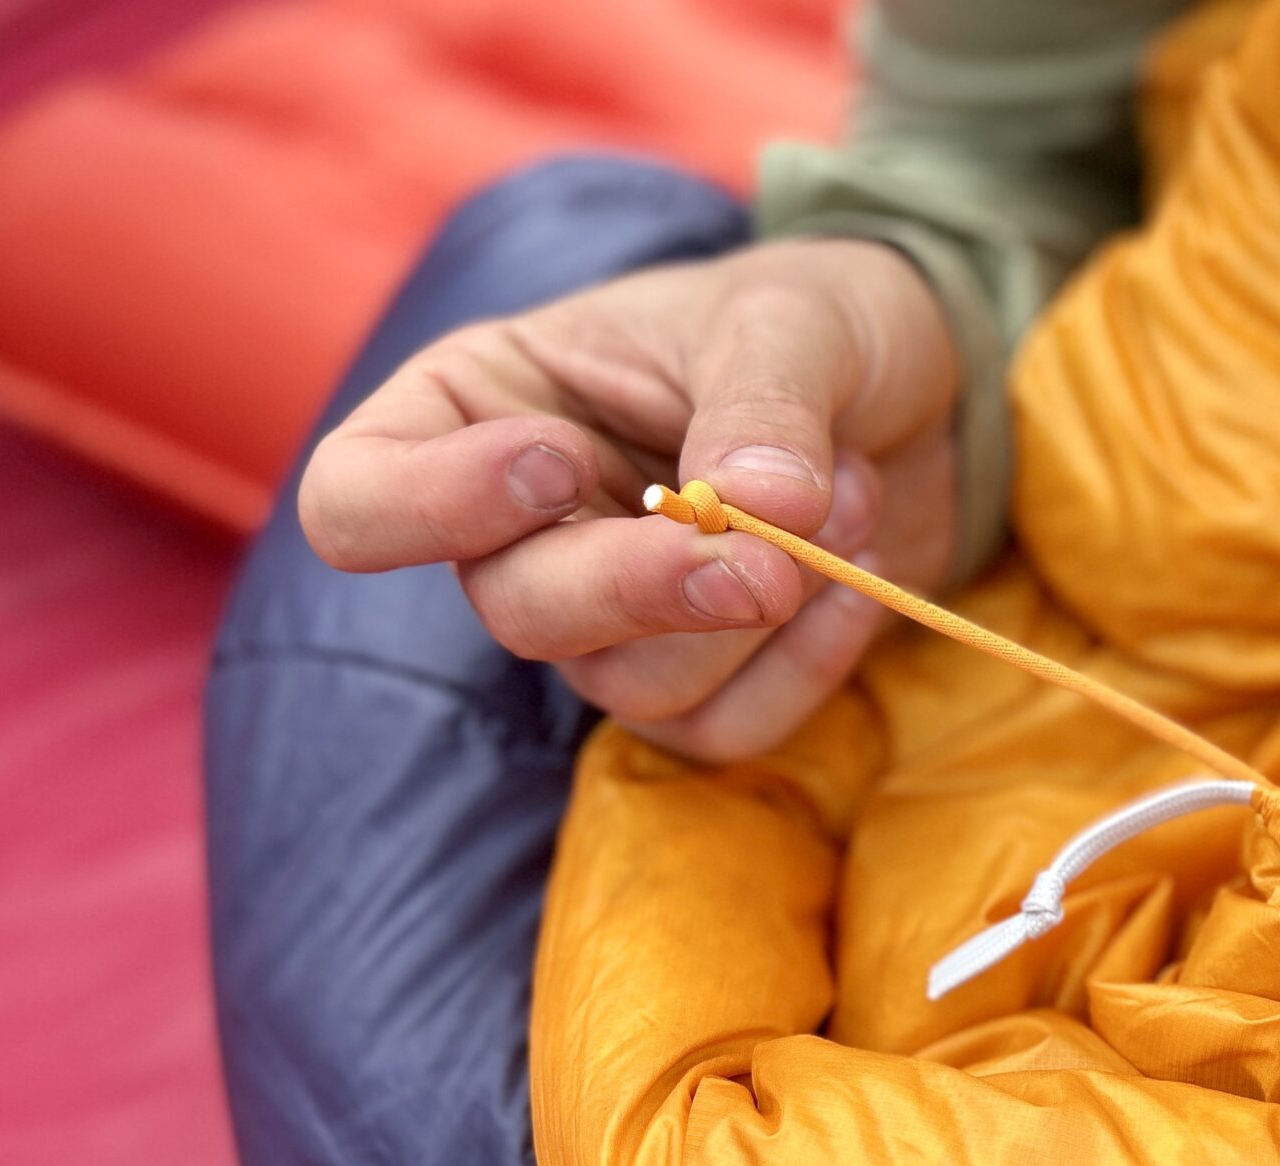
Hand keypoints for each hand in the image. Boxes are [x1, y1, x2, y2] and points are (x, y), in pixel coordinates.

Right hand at [299, 238, 957, 761]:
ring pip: (630, 687)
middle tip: (770, 553)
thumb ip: (766, 401)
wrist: (922, 395)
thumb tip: (753, 506)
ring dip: (761, 613)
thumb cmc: (817, 324)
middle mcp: (519, 532)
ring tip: (851, 497)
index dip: (434, 505)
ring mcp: (605, 621)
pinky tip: (858, 582)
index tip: (558, 465)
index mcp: (481, 408)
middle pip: (516, 612)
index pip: (357, 499)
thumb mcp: (795, 319)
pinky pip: (718, 732)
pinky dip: (804, 670)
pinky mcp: (696, 683)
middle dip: (644, 588)